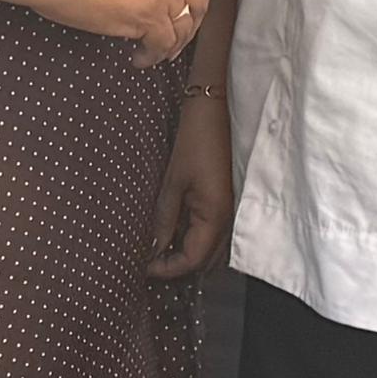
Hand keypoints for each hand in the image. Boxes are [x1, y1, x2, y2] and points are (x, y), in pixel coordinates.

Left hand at [148, 82, 235, 277]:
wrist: (218, 109)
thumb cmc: (195, 141)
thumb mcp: (173, 183)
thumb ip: (165, 220)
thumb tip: (154, 249)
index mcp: (215, 217)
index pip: (192, 261)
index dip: (167, 269)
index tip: (144, 266)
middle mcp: (229, 220)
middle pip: (205, 261)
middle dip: (178, 266)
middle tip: (151, 261)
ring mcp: (232, 211)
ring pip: (212, 248)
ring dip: (188, 253)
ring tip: (161, 247)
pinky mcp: (230, 201)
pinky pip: (214, 232)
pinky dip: (196, 238)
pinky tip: (177, 229)